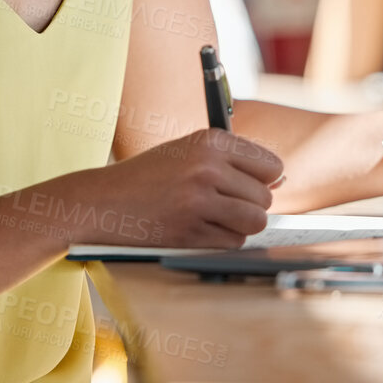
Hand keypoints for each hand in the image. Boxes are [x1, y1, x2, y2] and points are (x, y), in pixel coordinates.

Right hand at [75, 129, 283, 248]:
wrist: (102, 200)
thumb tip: (279, 180)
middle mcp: (208, 166)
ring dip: (241, 226)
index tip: (245, 185)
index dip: (263, 180)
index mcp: (211, 140)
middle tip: (221, 205)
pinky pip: (233, 242)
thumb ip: (232, 161)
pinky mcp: (191, 230)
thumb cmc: (148, 176)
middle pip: (265, 197)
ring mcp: (199, 199)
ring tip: (215, 218)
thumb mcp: (188, 152)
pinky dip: (222, 241)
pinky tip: (199, 229)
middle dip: (250, 206)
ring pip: (255, 222)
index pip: (271, 165)